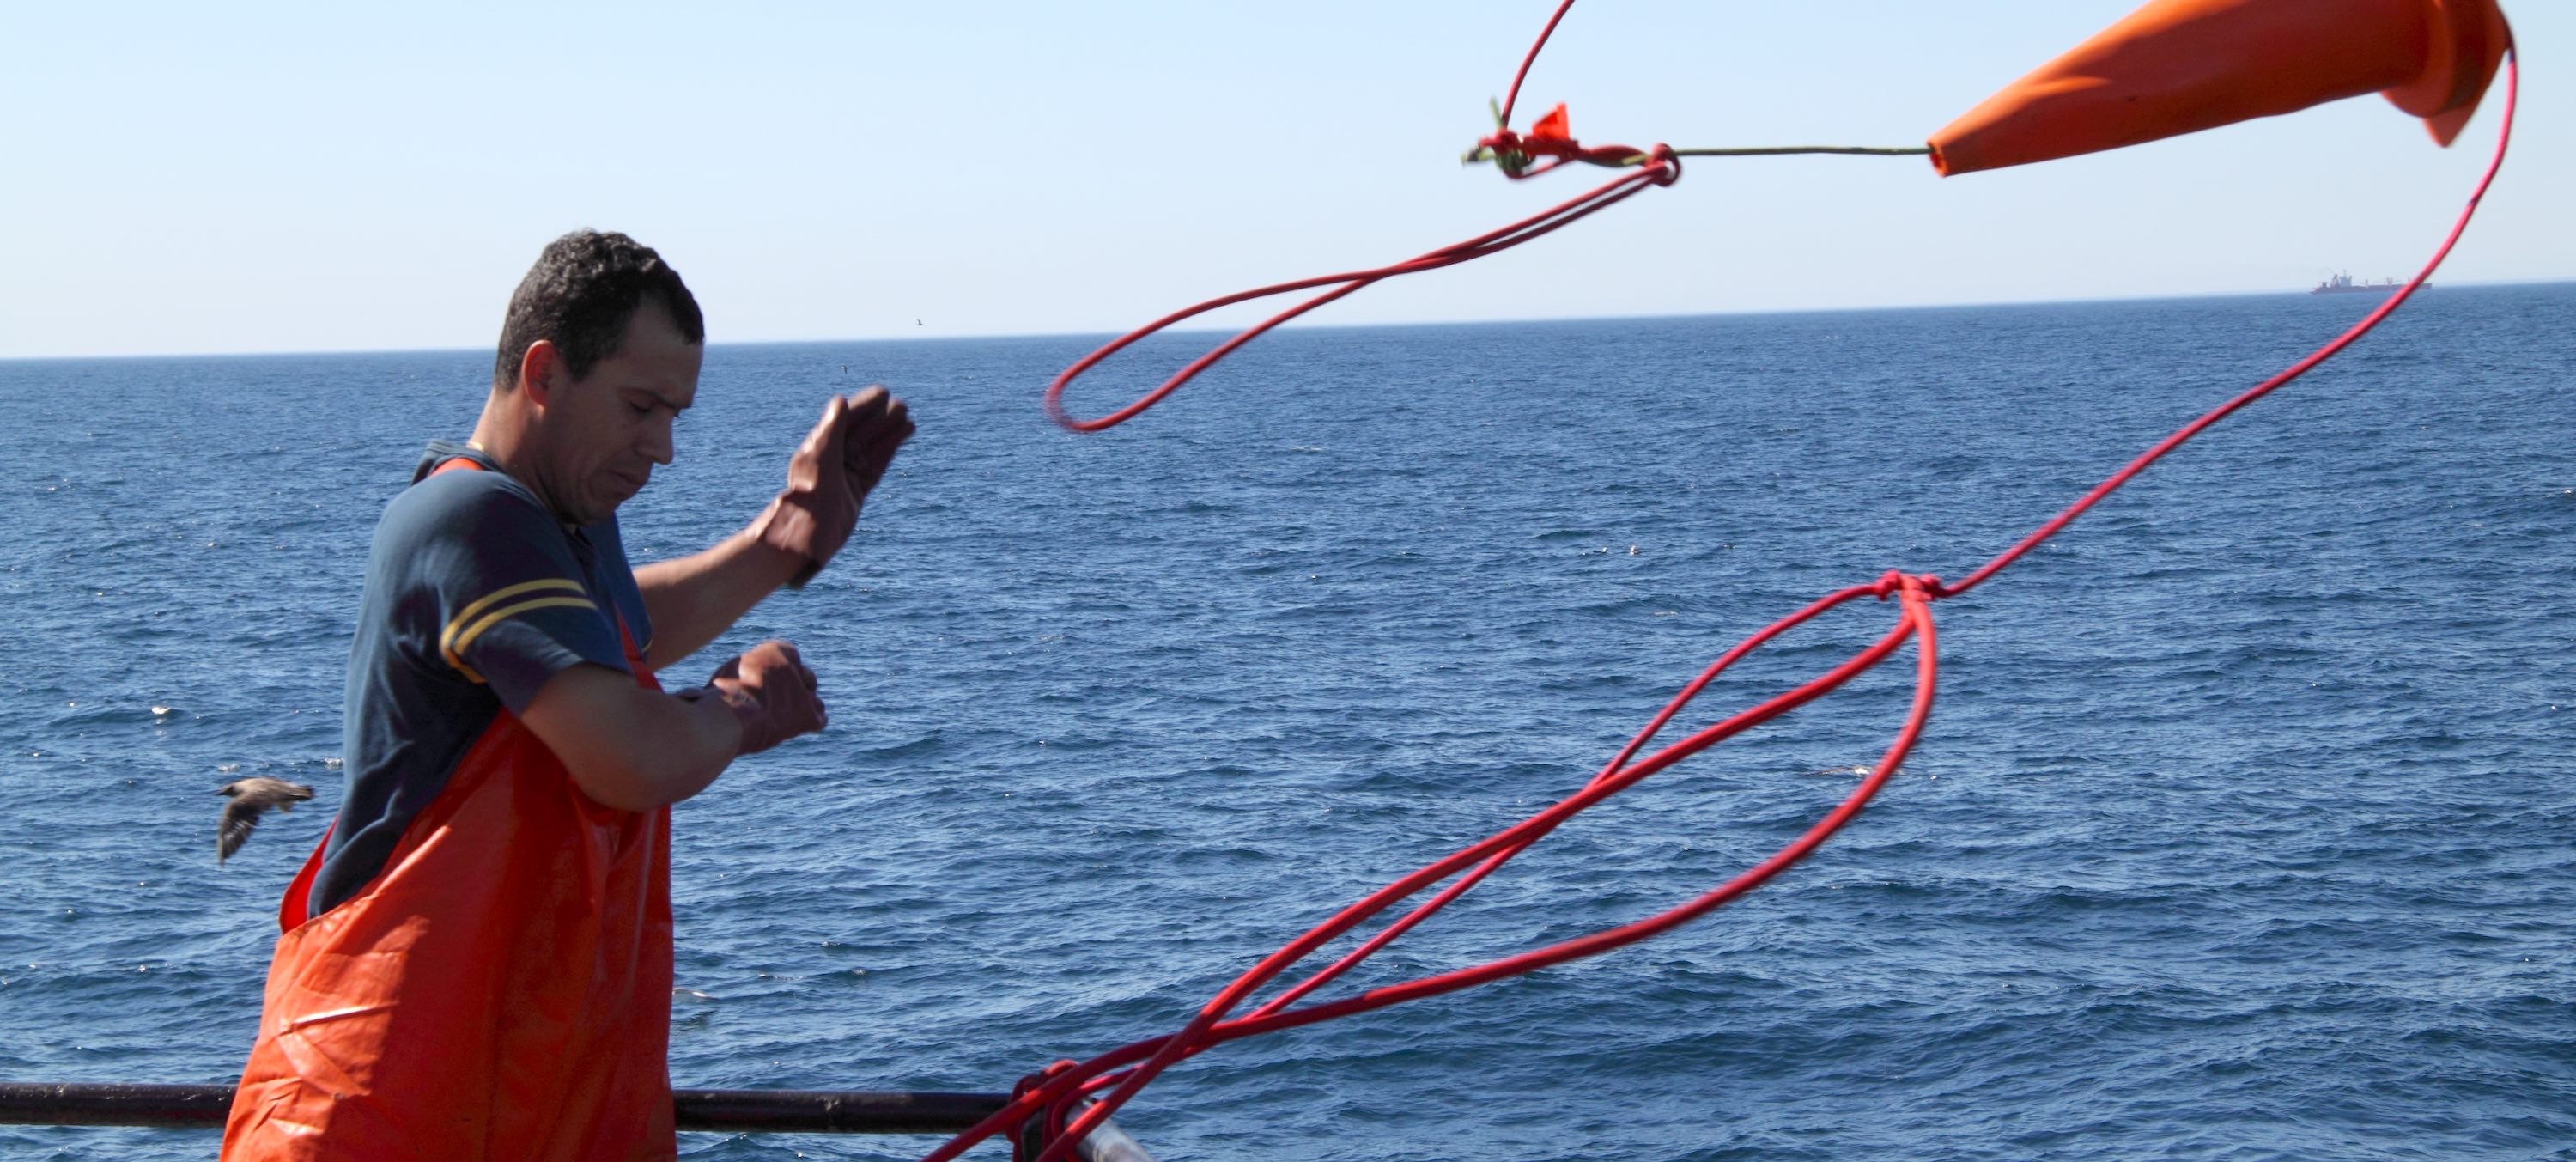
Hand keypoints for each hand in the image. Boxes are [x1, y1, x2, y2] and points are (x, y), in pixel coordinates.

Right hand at [706, 640, 826, 754]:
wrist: (729, 715)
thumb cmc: (717, 697)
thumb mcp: (722, 675)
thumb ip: (737, 673)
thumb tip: (724, 686)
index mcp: (774, 649)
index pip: (790, 655)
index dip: (778, 672)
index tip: (767, 684)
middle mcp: (792, 666)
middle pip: (806, 675)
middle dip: (795, 688)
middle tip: (776, 702)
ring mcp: (802, 691)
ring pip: (814, 698)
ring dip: (805, 706)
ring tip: (785, 716)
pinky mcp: (807, 715)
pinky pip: (819, 718)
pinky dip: (811, 722)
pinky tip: (797, 725)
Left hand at [754, 386, 915, 586]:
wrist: (809, 531)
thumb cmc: (811, 492)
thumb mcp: (821, 455)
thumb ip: (832, 428)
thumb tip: (840, 401)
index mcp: (820, 446)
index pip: (847, 419)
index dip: (865, 405)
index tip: (883, 393)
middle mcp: (833, 458)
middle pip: (862, 431)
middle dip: (881, 417)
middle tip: (901, 404)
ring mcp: (846, 474)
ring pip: (873, 447)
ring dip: (889, 432)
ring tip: (908, 418)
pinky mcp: (858, 489)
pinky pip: (877, 465)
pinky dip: (890, 451)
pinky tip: (902, 438)